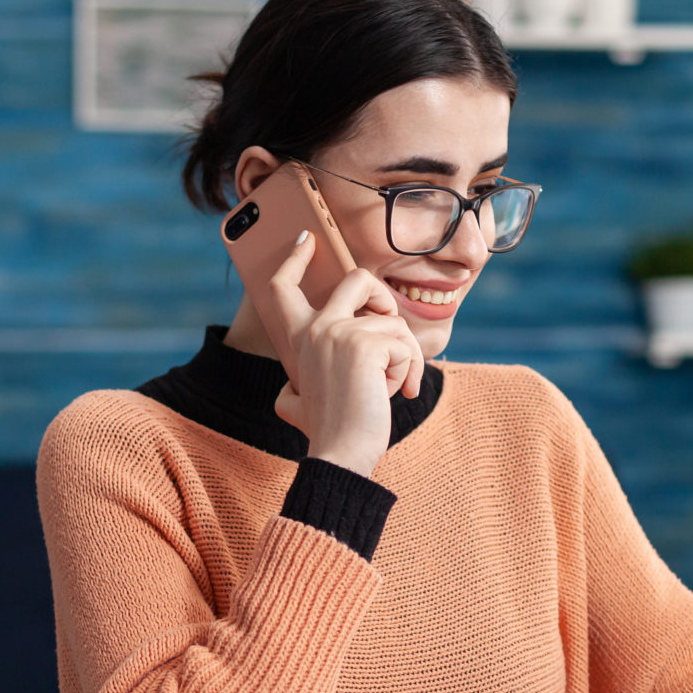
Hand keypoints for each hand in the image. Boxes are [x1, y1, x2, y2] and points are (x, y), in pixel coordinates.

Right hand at [266, 231, 424, 477]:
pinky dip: (409, 371)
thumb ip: (294, 386)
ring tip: (389, 388)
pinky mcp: (366, 343)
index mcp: (299, 338)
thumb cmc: (326, 432)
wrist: (340, 453)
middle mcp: (316, 327)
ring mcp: (339, 332)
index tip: (306, 239)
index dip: (294, 258)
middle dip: (382, 296)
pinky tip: (396, 394)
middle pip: (359, 279)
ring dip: (403, 357)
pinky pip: (406, 345)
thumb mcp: (297, 402)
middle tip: (387, 327)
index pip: (283, 286)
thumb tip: (288, 389)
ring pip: (394, 323)